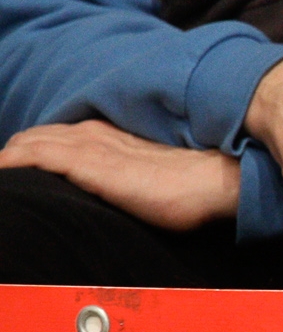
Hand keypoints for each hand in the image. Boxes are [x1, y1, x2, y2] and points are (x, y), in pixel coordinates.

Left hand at [0, 120, 239, 229]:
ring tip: (4, 180)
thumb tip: (112, 197)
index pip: (52, 138)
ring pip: (27, 143)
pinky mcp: (88, 162)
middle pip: (33, 138)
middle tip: (8, 180)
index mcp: (106, 135)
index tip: (18, 174)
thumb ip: (121, 179)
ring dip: (9, 160)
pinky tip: (3, 175)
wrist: (213, 182)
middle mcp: (92, 134)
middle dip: (13, 157)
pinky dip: (11, 164)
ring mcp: (88, 146)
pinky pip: (32, 156)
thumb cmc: (190, 189)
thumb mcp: (146, 178)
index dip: (31, 153)